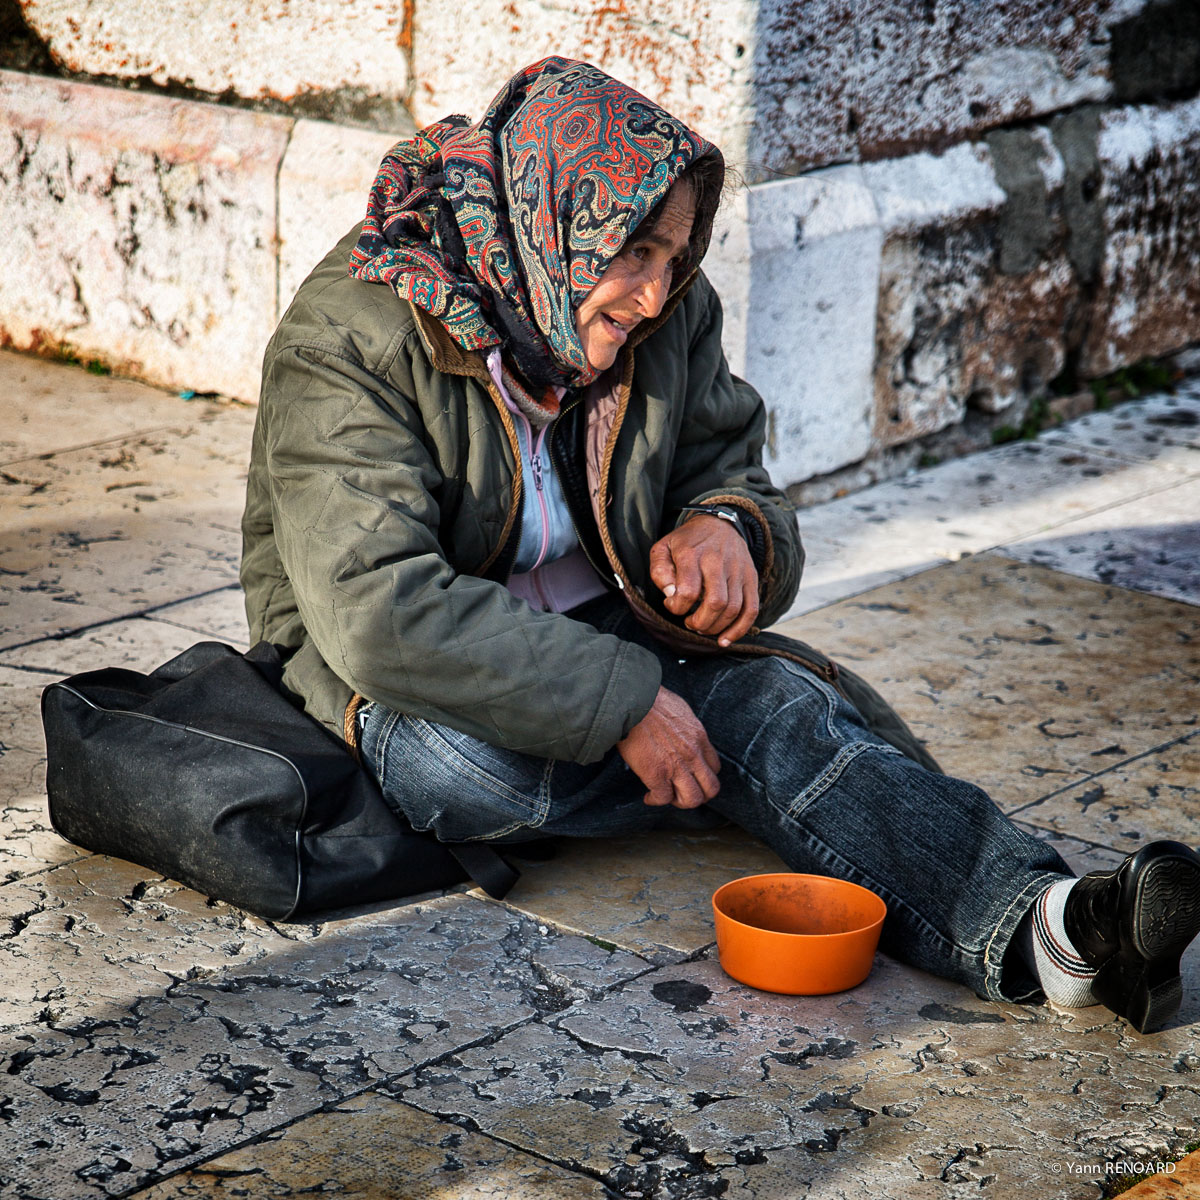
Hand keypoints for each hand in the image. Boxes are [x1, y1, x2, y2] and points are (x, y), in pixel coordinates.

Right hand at [616, 686, 720, 807]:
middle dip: (699, 795)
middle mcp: (693, 755)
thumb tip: (680, 733)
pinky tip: (648, 796)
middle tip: (683, 793)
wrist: (632, 702)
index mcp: (699, 737)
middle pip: (711, 789)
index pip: (715, 767)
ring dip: (680, 802)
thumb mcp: (680, 710)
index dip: (703, 777)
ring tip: (667, 796)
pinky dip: (655, 800)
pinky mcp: (656, 774)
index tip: (691, 776)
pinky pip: (663, 798)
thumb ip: (685, 727)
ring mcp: (676, 766)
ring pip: (693, 799)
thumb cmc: (650, 700)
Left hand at [649, 514, 758, 646]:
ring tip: (702, 627)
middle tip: (689, 622)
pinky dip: (740, 629)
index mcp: (692, 554)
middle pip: (715, 603)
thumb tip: (671, 595)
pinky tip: (724, 639)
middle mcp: (718, 562)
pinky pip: (751, 609)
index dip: (677, 607)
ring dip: (715, 627)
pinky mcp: (751, 578)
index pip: (688, 592)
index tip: (672, 604)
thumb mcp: (663, 549)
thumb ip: (660, 572)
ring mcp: (738, 570)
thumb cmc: (687, 542)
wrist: (719, 524)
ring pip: (733, 609)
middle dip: (699, 622)